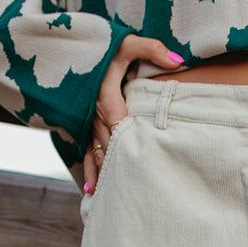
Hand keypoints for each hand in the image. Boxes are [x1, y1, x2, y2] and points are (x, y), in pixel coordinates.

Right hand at [83, 34, 183, 193]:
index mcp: (107, 101)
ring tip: (115, 203)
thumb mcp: (125, 43)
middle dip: (125, 172)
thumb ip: (151, 50)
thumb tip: (179, 62)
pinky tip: (92, 192)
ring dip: (108, 178)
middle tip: (141, 196)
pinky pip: (86, 153)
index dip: (134, 151)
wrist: (68, 46)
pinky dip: (90, 172)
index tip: (148, 171)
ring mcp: (89, 125)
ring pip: (100, 157)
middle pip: (113, 152)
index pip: (124, 132)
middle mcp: (97, 118)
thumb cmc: (100, 44)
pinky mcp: (84, 126)